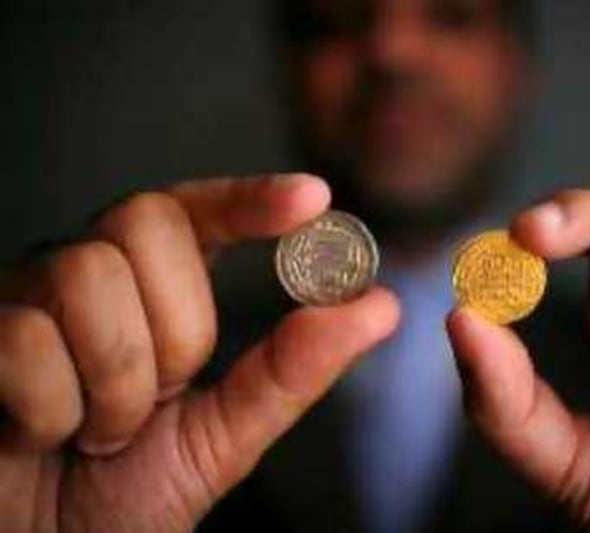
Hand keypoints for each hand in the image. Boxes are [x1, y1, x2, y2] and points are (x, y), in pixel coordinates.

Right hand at [0, 174, 399, 531]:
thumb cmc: (121, 493)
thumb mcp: (225, 434)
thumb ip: (294, 369)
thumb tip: (380, 307)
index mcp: (149, 288)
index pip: (196, 211)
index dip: (251, 198)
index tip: (314, 199)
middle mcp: (85, 272)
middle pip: (146, 227)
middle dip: (175, 332)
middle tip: (162, 398)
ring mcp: (21, 297)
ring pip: (88, 279)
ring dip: (115, 386)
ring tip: (99, 431)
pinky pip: (26, 342)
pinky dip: (52, 413)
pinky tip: (40, 436)